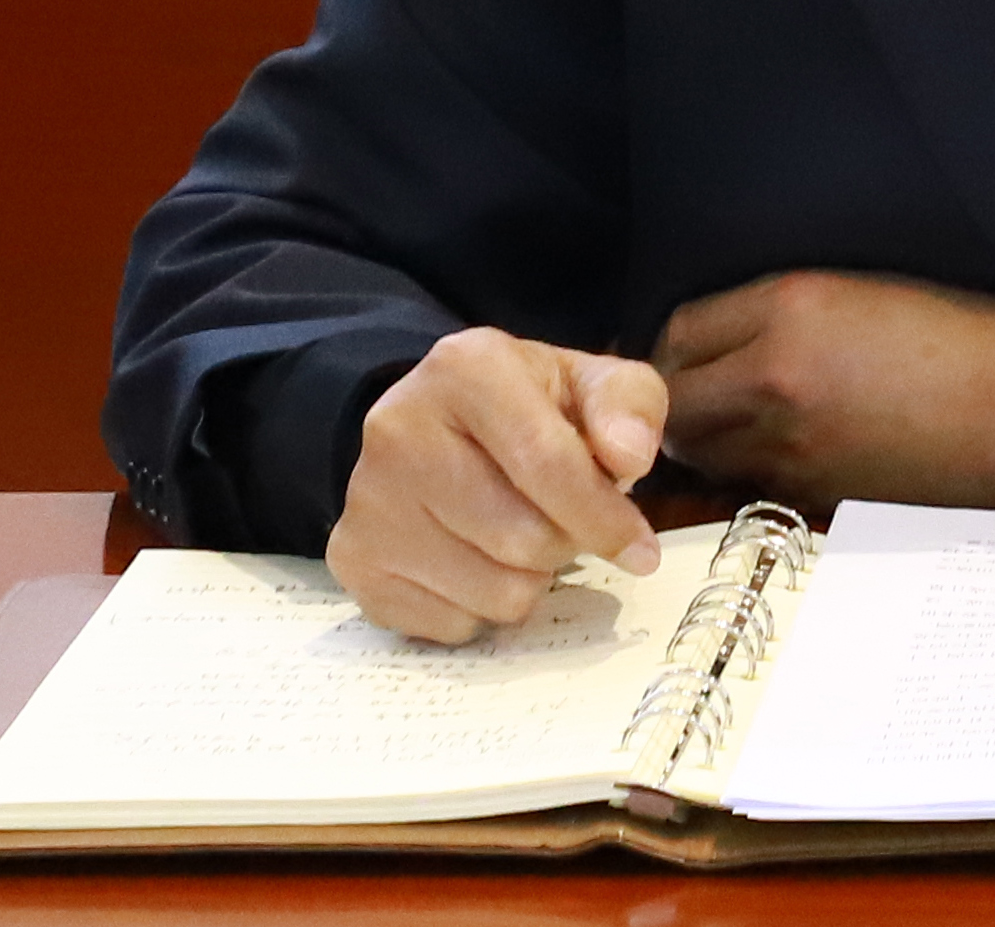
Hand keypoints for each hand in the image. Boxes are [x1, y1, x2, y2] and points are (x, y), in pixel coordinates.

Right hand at [327, 327, 668, 643]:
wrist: (437, 427)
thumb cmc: (530, 409)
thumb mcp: (590, 385)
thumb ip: (628, 408)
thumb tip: (629, 457)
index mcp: (464, 369)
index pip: (548, 463)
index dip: (606, 518)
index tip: (642, 550)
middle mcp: (399, 429)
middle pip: (523, 539)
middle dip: (566, 543)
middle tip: (562, 521)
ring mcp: (367, 500)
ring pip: (493, 593)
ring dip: (529, 580)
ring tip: (518, 536)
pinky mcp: (352, 560)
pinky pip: (452, 625)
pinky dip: (481, 608)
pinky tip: (475, 560)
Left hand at [655, 270, 994, 511]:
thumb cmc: (956, 334)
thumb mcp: (856, 291)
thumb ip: (777, 313)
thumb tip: (720, 341)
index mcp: (790, 308)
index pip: (679, 331)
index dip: (673, 345)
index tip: (685, 352)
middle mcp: (775, 377)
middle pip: (675, 402)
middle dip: (672, 402)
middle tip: (690, 397)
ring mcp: (792, 444)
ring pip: (703, 453)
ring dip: (704, 441)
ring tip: (729, 427)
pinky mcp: (815, 494)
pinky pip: (749, 484)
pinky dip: (748, 472)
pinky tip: (778, 454)